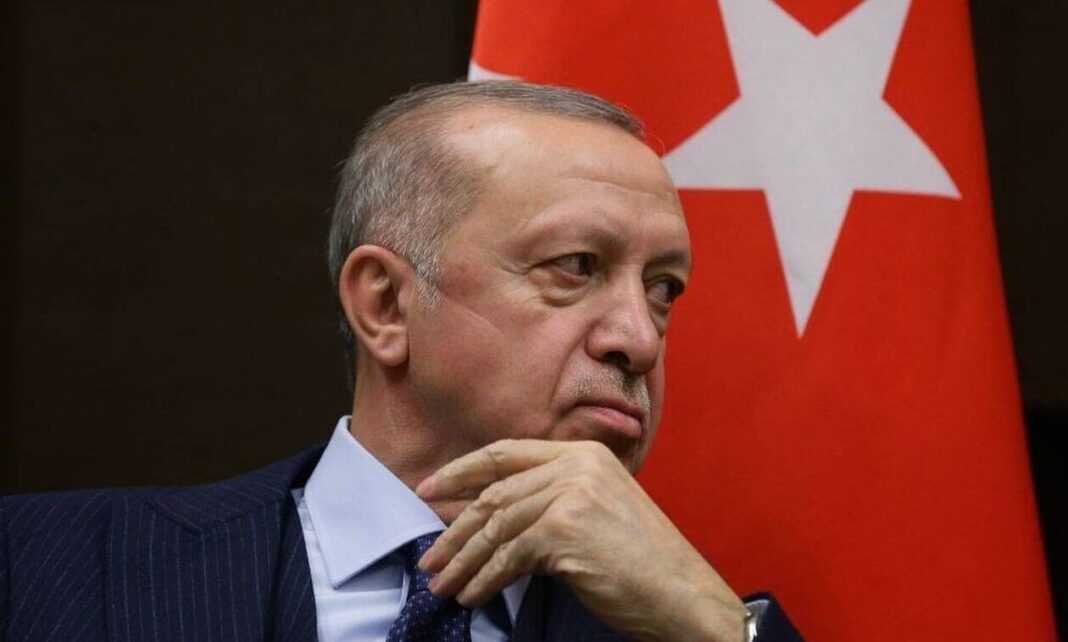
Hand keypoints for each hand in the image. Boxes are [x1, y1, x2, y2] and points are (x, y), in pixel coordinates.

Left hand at [414, 439, 748, 641]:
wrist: (682, 593)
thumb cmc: (641, 562)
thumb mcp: (596, 510)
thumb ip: (550, 499)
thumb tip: (487, 514)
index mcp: (583, 453)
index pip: (506, 453)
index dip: (462, 471)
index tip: (429, 490)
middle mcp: (576, 465)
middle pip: (495, 493)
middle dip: (455, 529)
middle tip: (430, 556)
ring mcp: (571, 494)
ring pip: (496, 527)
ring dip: (464, 561)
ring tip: (443, 584)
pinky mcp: (565, 529)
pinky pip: (509, 557)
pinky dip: (486, 579)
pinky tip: (473, 595)